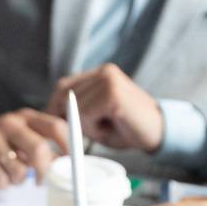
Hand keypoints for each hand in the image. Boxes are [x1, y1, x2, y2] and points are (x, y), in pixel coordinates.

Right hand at [0, 110, 67, 186]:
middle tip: (41, 182)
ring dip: (19, 180)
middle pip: (39, 149)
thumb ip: (40, 148)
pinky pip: (0, 178)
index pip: (55, 127)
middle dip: (44, 171)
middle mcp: (10, 123)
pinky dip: (3, 184)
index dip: (67, 147)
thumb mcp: (19, 137)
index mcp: (25, 117)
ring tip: (11, 176)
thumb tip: (63, 166)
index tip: (70, 164)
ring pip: (19, 170)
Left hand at [46, 63, 162, 153]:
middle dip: (68, 118)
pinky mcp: (112, 93)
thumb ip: (74, 112)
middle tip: (89, 131)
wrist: (159, 133)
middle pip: (64, 95)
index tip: (57, 126)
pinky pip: (85, 115)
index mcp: (99, 74)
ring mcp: (108, 80)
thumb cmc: (126, 129)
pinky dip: (94, 129)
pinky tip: (113, 127)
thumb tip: (46, 117)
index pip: (63, 87)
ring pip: (74, 108)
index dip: (56, 109)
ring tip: (108, 126)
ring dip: (85, 126)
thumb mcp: (95, 118)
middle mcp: (103, 72)